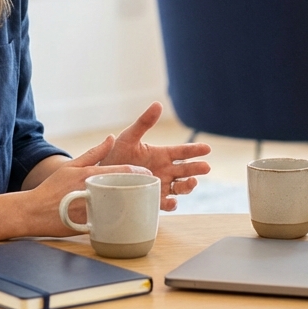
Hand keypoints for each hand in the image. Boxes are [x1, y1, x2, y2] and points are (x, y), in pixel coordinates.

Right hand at [33, 136, 153, 234]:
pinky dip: (120, 221)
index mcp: (91, 176)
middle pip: (127, 190)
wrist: (33, 211)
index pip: (124, 172)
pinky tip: (127, 220)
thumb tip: (111, 138)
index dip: (140, 173)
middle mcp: (94, 193)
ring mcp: (93, 211)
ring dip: (133, 205)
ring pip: (122, 208)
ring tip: (141, 203)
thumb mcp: (71, 166)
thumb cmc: (52, 188)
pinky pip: (112, 224)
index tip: (149, 174)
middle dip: (139, 190)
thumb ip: (94, 153)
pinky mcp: (91, 226)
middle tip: (148, 190)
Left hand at [96, 102, 211, 209]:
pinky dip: (171, 204)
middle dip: (196, 169)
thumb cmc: (115, 155)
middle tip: (205, 167)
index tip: (207, 149)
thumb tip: (158, 104)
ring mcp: (160, 186)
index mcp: (162, 155)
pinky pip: (165, 203)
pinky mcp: (152, 200)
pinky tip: (172, 201)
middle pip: (185, 170)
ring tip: (192, 182)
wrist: (100, 177)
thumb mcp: (129, 137)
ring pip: (180, 187)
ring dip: (188, 186)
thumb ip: (144, 122)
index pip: (182, 152)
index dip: (195, 150)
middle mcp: (164, 171)